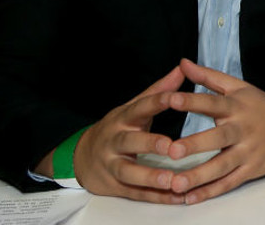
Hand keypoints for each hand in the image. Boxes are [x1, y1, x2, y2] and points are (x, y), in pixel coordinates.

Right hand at [69, 66, 186, 202]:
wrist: (82, 158)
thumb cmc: (118, 129)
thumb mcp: (133, 107)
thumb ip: (158, 90)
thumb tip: (182, 68)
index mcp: (123, 118)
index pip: (140, 107)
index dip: (157, 102)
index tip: (175, 98)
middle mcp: (115, 141)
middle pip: (130, 142)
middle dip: (150, 144)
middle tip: (171, 147)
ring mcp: (112, 165)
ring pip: (128, 172)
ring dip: (149, 177)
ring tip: (170, 179)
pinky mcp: (115, 186)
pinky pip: (135, 193)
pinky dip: (155, 197)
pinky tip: (174, 197)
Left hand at [164, 58, 264, 203]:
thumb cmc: (259, 105)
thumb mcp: (237, 87)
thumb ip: (208, 77)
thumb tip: (182, 63)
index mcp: (236, 106)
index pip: (212, 102)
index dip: (192, 101)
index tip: (170, 99)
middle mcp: (242, 129)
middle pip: (218, 138)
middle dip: (196, 145)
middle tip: (172, 151)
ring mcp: (247, 152)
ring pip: (222, 166)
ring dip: (199, 175)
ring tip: (175, 183)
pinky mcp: (251, 170)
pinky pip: (229, 182)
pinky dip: (211, 192)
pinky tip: (191, 198)